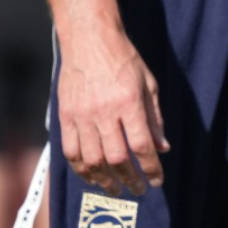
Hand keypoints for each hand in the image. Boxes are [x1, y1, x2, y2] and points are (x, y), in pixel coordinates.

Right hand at [56, 20, 168, 195]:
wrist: (89, 38)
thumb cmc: (123, 58)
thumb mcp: (148, 83)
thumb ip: (154, 117)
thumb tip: (162, 147)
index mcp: (128, 101)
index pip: (141, 145)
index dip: (151, 168)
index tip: (156, 181)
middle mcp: (104, 111)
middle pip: (117, 157)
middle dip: (129, 179)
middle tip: (137, 189)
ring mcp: (81, 115)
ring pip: (91, 160)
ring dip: (104, 179)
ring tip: (115, 188)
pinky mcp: (65, 115)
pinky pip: (70, 151)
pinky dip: (81, 169)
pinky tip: (91, 176)